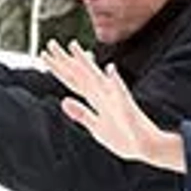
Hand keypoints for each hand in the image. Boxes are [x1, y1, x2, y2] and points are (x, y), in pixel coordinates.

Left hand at [40, 40, 186, 170]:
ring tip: (74, 47)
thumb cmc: (122, 138)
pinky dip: (115, 82)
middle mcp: (104, 95)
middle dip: (65, 60)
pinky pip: (120, 94)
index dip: (58, 68)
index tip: (44, 54)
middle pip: (81, 75)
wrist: (146, 147)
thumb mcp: (96, 127)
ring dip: (85, 64)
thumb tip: (64, 101)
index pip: (73, 81)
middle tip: (50, 43)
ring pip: (96, 79)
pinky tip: (110, 69)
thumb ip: (81, 113)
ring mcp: (116, 100)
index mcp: (96, 99)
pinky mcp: (129, 110)